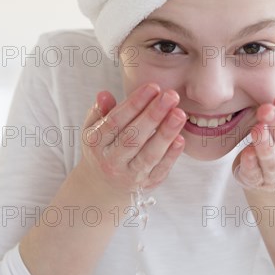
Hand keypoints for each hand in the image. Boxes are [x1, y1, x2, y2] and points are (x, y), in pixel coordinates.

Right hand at [76, 83, 186, 198]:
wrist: (102, 187)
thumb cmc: (102, 148)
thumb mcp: (93, 129)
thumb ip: (99, 111)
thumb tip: (105, 94)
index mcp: (95, 143)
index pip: (115, 121)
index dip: (134, 104)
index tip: (153, 87)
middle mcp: (111, 161)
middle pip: (133, 137)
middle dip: (153, 115)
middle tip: (171, 96)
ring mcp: (129, 176)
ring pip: (149, 154)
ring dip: (166, 134)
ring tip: (180, 113)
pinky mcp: (146, 185)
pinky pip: (160, 170)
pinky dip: (171, 155)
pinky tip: (181, 138)